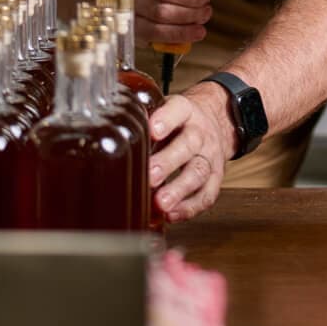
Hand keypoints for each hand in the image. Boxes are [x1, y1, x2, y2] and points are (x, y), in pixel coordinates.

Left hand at [148, 83, 235, 222]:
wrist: (216, 122)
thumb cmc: (180, 122)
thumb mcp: (164, 111)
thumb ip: (143, 123)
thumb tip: (110, 140)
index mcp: (185, 111)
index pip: (178, 111)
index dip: (166, 120)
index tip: (152, 131)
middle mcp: (200, 133)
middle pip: (188, 145)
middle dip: (168, 163)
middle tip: (151, 177)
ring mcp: (209, 156)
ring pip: (199, 172)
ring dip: (179, 190)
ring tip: (160, 203)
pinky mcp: (216, 177)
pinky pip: (207, 194)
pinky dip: (190, 207)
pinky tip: (172, 214)